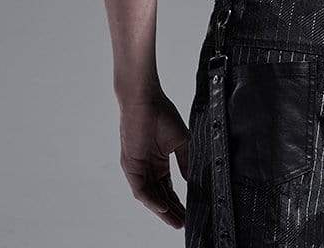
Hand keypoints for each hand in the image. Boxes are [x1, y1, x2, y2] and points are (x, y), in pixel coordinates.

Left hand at [118, 92, 190, 228]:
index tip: (190, 212)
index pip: (169, 188)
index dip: (179, 201)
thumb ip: (186, 161)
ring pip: (151, 197)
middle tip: (183, 223)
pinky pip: (141, 189)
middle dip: (172, 211)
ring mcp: (139, 169)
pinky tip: (163, 207)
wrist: (145, 100)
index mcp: (159, 162)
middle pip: (160, 196)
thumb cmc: (162, 114)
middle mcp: (148, 168)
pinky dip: (151, 200)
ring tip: (176, 221)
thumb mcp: (181, 141)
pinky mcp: (131, 167)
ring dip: (162, 210)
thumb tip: (192, 181)